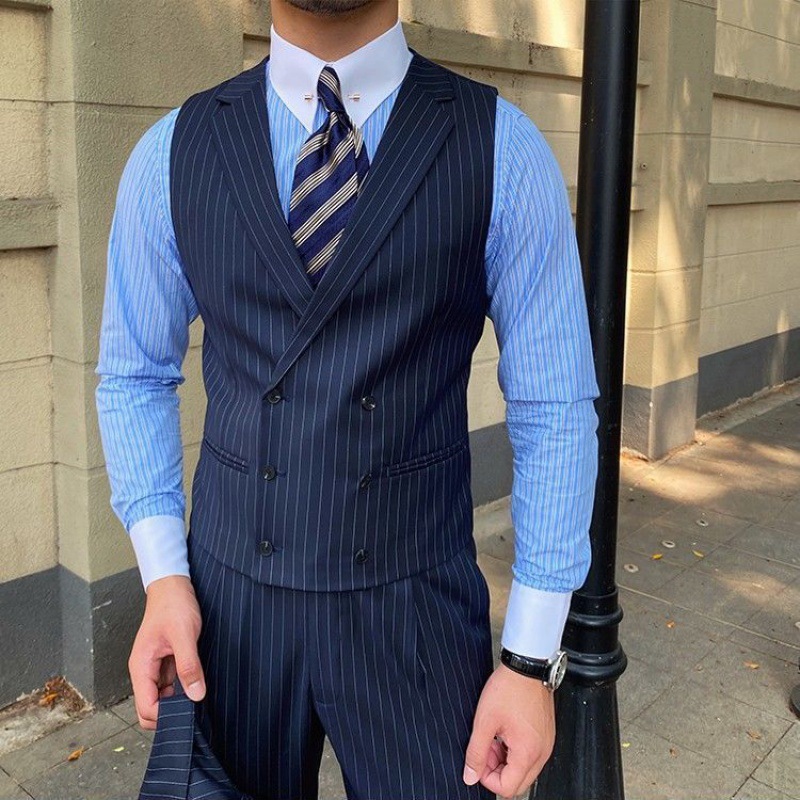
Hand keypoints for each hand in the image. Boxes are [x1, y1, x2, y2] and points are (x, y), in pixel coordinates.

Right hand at [128, 574, 204, 729]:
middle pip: (150, 709)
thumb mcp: (184, 635)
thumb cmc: (173, 605)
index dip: (165, 716)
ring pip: (161, 698)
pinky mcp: (166, 662)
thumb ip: (188, 665)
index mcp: (141, 666)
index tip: (188, 712)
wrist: (173, 585)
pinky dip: (182, 689)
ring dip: (178, 701)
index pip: (145, 708)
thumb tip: (195, 695)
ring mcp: (155, 668)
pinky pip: (171, 685)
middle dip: (170, 712)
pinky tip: (195, 681)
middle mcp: (145, 671)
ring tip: (196, 691)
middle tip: (194, 705)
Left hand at [463, 662, 554, 798]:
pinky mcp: (545, 735)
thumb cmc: (509, 688)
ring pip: (523, 769)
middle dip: (496, 770)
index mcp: (528, 752)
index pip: (508, 789)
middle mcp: (542, 752)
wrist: (526, 665)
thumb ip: (476, 752)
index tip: (478, 760)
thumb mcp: (484, 721)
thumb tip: (470, 776)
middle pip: (517, 782)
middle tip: (485, 748)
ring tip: (493, 736)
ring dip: (504, 760)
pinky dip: (514, 750)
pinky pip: (530, 755)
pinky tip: (504, 732)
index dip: (487, 779)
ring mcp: (546, 744)